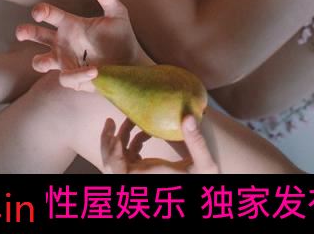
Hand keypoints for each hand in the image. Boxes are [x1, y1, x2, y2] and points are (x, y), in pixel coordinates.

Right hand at [16, 0, 150, 87]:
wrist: (131, 63)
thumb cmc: (122, 36)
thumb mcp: (116, 12)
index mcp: (69, 23)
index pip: (49, 14)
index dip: (41, 11)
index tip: (39, 13)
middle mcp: (63, 42)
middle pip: (36, 36)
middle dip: (26, 32)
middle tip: (22, 32)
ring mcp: (66, 61)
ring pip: (41, 62)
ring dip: (39, 62)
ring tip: (44, 61)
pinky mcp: (74, 79)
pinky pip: (66, 78)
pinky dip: (77, 75)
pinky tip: (94, 70)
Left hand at [101, 115, 217, 173]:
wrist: (206, 196)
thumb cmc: (206, 181)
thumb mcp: (204, 164)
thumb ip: (196, 142)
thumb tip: (188, 117)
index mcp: (146, 178)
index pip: (117, 171)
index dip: (112, 156)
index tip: (116, 137)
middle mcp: (139, 179)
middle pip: (110, 164)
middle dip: (107, 143)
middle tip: (110, 121)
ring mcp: (139, 175)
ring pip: (117, 158)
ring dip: (118, 138)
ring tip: (125, 119)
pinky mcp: (142, 171)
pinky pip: (128, 156)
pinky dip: (130, 142)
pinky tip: (145, 131)